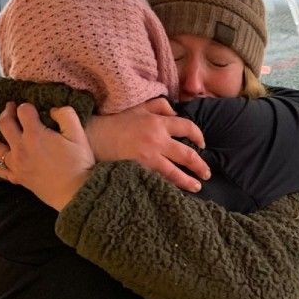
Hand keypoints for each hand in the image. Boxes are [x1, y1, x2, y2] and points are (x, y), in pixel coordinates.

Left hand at [0, 103, 94, 210]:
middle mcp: (21, 147)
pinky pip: (1, 171)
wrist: (76, 192)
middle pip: (5, 124)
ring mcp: (17, 163)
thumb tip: (53, 110)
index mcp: (35, 134)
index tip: (32, 108)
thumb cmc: (79, 163)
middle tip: (9, 107)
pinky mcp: (19, 178)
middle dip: (6, 112)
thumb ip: (66, 115)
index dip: (27, 106)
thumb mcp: (78, 134)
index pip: (24, 111)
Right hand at [86, 98, 209, 192]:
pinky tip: (176, 192)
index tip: (203, 145)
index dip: (199, 136)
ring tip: (197, 187)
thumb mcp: (139, 107)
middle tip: (206, 173)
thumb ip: (159, 106)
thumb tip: (176, 112)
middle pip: (187, 155)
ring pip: (175, 172)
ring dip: (189, 181)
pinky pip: (159, 180)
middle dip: (200, 166)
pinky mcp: (139, 170)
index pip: (188, 128)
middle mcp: (157, 140)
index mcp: (158, 122)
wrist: (92, 136)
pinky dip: (170, 186)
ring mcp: (148, 157)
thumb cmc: (115, 121)